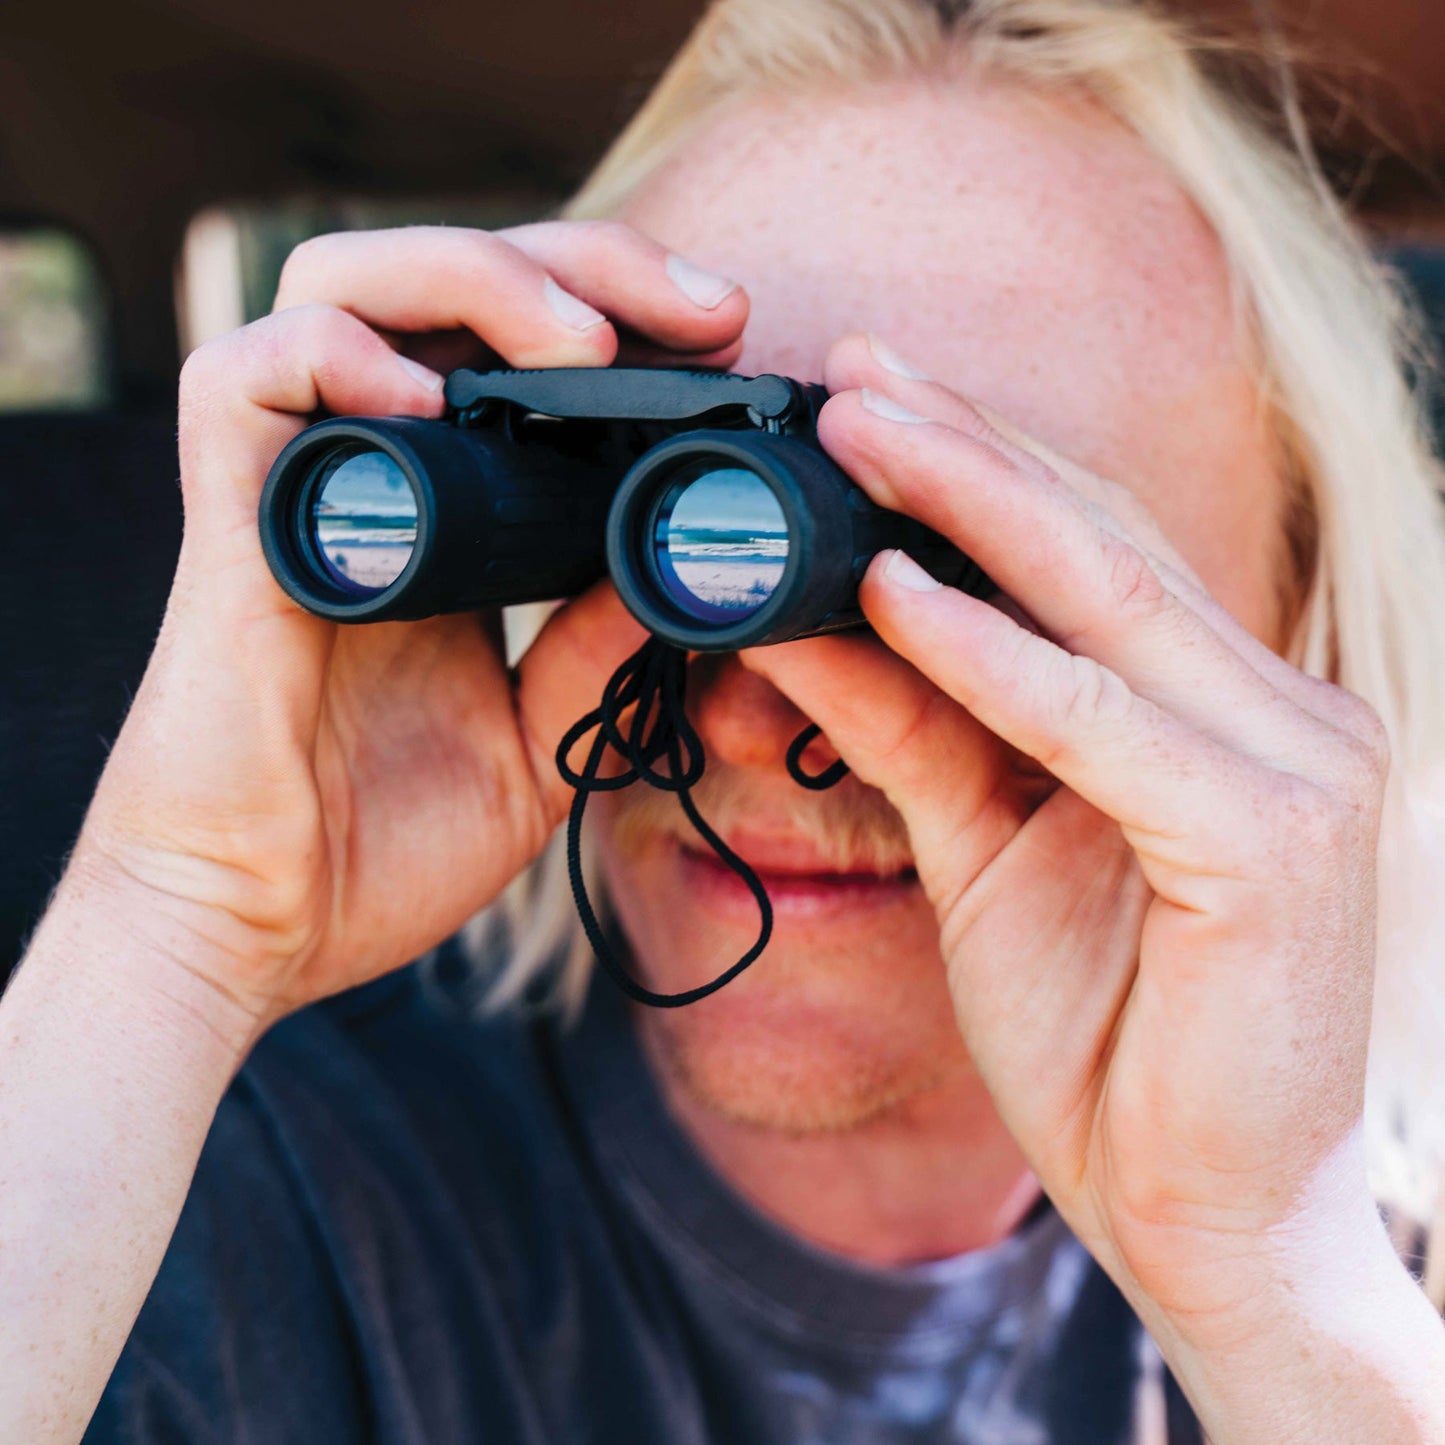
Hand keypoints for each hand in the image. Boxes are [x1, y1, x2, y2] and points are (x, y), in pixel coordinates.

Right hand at [75, 222, 747, 1032]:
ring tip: (585, 344)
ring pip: (343, 285)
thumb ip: (593, 654)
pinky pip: (244, 381)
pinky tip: (426, 392)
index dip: (619, 315)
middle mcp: (371, 479)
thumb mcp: (531, 743)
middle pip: (446, 284)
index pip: (517, 351)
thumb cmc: (372, 847)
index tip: (726, 339)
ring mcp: (299, 493)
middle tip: (704, 308)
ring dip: (473, 276)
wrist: (256, 933)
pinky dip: (333, 356)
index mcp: (447, 520)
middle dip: (584, 265)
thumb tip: (679, 567)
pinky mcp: (233, 528)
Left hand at [745, 333, 1389, 1329]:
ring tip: (857, 428)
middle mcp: (1282, 712)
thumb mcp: (984, 856)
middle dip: (964, 449)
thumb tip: (812, 620)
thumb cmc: (1110, 1036)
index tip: (871, 397)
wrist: (1203, 1212)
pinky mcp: (1273, 841)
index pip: (1095, 553)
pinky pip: (1101, 723)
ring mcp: (1298, 767)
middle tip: (851, 368)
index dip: (982, 466)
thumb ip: (916, 729)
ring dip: (971, 504)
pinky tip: (896, 591)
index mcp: (1222, 712)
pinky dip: (994, 657)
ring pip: (1109, 600)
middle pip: (1101, 544)